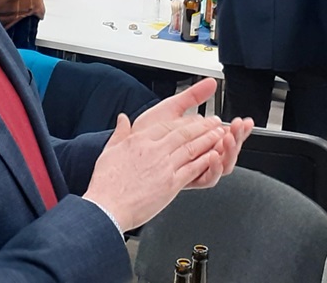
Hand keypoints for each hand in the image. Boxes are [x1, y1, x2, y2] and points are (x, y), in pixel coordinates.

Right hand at [83, 78, 240, 229]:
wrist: (107, 207)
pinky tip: (214, 156)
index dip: (184, 120)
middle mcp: (154, 150)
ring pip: (191, 148)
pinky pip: (193, 168)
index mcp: (139, 140)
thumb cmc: (106, 184)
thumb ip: (119, 133)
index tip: (192, 118)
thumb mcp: (109, 151)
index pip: (167, 125)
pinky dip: (206, 160)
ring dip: (208, 139)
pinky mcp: (171, 183)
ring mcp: (164, 166)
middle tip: (213, 121)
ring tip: (219, 135)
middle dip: (202, 126)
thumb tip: (122, 119)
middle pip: (183, 133)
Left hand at [133, 78, 252, 188]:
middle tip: (239, 128)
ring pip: (222, 166)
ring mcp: (192, 168)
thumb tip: (212, 82)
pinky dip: (213, 168)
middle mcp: (199, 155)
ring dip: (229, 152)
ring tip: (228, 138)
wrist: (124, 149)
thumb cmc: (144, 132)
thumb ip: (193, 96)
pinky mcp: (184, 179)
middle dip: (238, 139)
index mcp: (198, 140)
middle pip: (228, 152)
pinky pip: (207, 179)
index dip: (239, 130)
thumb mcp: (172, 108)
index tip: (244, 121)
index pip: (226, 136)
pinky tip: (214, 155)